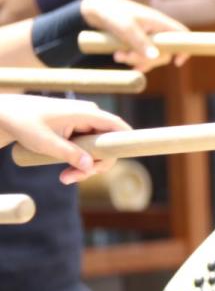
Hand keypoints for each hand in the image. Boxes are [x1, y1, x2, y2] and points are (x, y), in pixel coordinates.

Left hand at [0, 95, 130, 183]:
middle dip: (95, 165)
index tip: (125, 158)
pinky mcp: (76, 131)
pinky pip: (87, 148)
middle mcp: (88, 116)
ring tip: (64, 178)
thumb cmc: (24, 123)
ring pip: (96, 149)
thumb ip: (69, 154)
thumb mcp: (45, 142)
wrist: (6, 115)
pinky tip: (66, 172)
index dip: (126, 141)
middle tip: (75, 178)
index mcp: (85, 112)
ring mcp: (83, 124)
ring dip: (85, 167)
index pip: (116, 126)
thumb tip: (90, 166)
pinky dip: (80, 162)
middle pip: (107, 144)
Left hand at [80, 0, 189, 71]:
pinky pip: (143, 57)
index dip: (184, 48)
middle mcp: (157, 30)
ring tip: (116, 56)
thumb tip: (156, 57)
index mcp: (159, 22)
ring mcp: (148, 37)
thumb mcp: (126, 28)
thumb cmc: (113, 14)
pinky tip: (123, 62)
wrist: (96, 10)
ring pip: (152, 56)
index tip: (176, 63)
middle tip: (125, 57)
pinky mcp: (138, 42)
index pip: (182, 34)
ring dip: (135, 60)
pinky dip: (134, 62)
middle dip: (147, 59)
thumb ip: (141, 42)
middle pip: (165, 52)